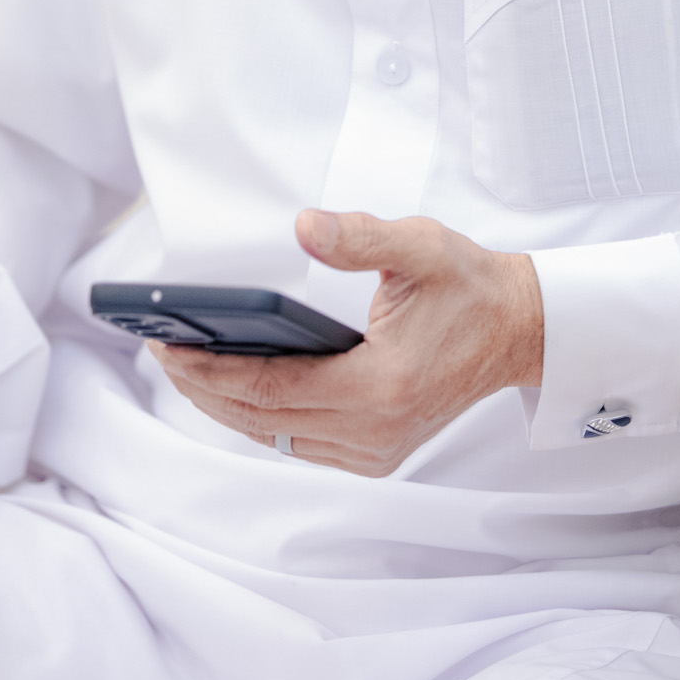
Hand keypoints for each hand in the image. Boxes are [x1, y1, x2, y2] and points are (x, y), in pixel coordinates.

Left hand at [155, 210, 543, 476]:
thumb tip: (304, 226)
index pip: (268, 388)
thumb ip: (359, 236)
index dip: (209, 369)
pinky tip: (235, 388)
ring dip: (226, 408)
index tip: (167, 343)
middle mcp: (374, 432)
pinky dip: (260, 419)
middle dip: (203, 388)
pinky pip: (299, 443)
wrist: (519, 330)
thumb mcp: (420, 246)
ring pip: (275, 438)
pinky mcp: (377, 453)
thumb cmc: (470, 286)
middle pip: (261, 421)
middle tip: (161, 350)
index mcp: (380, 386)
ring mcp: (376, 450)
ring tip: (186, 367)